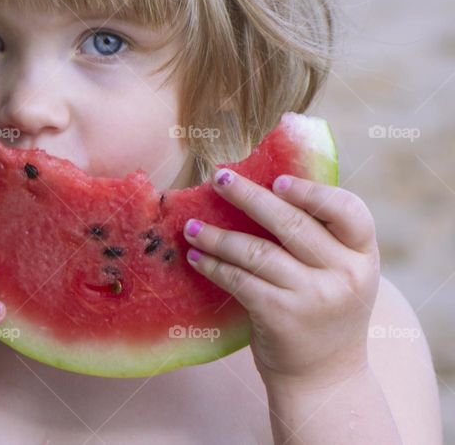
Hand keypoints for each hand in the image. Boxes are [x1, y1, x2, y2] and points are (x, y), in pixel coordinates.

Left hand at [181, 168, 379, 388]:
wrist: (325, 378)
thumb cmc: (325, 311)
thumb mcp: (341, 273)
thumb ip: (320, 238)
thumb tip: (264, 186)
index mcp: (363, 255)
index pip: (348, 210)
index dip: (311, 191)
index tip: (276, 179)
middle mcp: (345, 274)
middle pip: (291, 223)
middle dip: (249, 196)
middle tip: (219, 178)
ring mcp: (313, 296)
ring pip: (256, 251)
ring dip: (217, 235)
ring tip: (191, 226)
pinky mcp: (281, 315)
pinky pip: (238, 279)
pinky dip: (213, 265)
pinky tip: (196, 257)